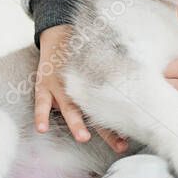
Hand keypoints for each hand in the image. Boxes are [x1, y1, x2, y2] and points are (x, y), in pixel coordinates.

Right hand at [36, 25, 128, 153]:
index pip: (110, 106)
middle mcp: (79, 86)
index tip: (134, 135)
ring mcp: (60, 86)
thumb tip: (137, 79)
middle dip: (107, 130)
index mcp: (94, 83)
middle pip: (95, 111)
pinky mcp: (44, 85)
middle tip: (120, 144)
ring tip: (83, 138)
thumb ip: (114, 71)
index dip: (121, 122)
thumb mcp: (100, 60)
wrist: (57, 34)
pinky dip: (41, 115)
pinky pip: (41, 102)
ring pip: (70, 107)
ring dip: (77, 123)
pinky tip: (42, 129)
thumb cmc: (81, 52)